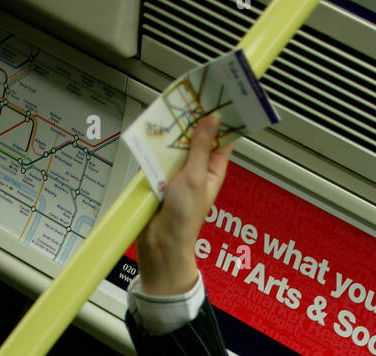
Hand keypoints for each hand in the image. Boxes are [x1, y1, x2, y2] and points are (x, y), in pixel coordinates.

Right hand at [136, 112, 232, 295]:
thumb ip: (200, 146)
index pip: (222, 137)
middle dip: (193, 117)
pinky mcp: (158, 174)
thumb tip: (213, 119)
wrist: (160, 241)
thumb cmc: (184, 217)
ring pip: (175, 141)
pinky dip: (156, 141)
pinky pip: (157, 152)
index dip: (223, 117)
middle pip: (196, 135)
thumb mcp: (195, 176)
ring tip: (171, 107)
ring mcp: (177, 170)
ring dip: (172, 128)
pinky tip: (153, 129)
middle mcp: (196, 168)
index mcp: (213, 169)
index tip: (222, 95)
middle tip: (191, 93)